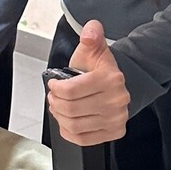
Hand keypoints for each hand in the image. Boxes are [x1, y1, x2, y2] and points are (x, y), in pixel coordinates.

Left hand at [46, 21, 129, 146]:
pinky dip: (68, 132)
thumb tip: (90, 30)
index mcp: (111, 79)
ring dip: (60, 117)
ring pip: (75, 125)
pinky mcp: (114, 132)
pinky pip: (83, 139)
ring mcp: (117, 118)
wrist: (115, 85)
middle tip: (53, 97)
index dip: (55, 89)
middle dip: (55, 103)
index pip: (71, 91)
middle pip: (71, 109)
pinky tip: (66, 121)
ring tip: (58, 108)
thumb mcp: (92, 49)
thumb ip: (90, 37)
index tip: (53, 85)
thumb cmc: (99, 69)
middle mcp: (117, 100)